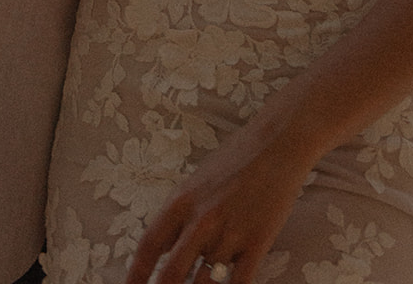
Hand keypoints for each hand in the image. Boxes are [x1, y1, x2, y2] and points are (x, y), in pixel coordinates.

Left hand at [123, 113, 311, 283]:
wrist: (278, 142)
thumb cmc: (236, 158)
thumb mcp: (197, 181)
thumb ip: (180, 215)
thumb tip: (165, 249)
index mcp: (181, 201)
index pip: (149, 247)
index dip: (135, 276)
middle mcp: (201, 220)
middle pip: (171, 275)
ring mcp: (229, 233)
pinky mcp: (257, 242)